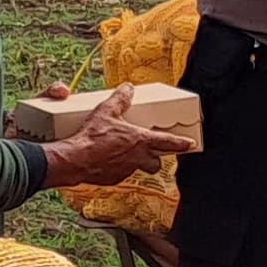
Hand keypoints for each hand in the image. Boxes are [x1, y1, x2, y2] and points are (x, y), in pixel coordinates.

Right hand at [42, 89, 191, 185]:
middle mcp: (137, 158)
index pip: (168, 142)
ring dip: (138, 162)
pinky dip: (120, 167)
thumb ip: (120, 99)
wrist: (75, 160)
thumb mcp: (106, 111)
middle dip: (157, 158)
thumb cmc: (92, 137)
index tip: (190, 144)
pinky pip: (122, 173)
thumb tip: (128, 88)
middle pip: (157, 162)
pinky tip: (109, 160)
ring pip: (140, 168)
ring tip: (128, 154)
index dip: (181, 143)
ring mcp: (126, 170)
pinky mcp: (114, 179)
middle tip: (154, 152)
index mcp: (140, 141)